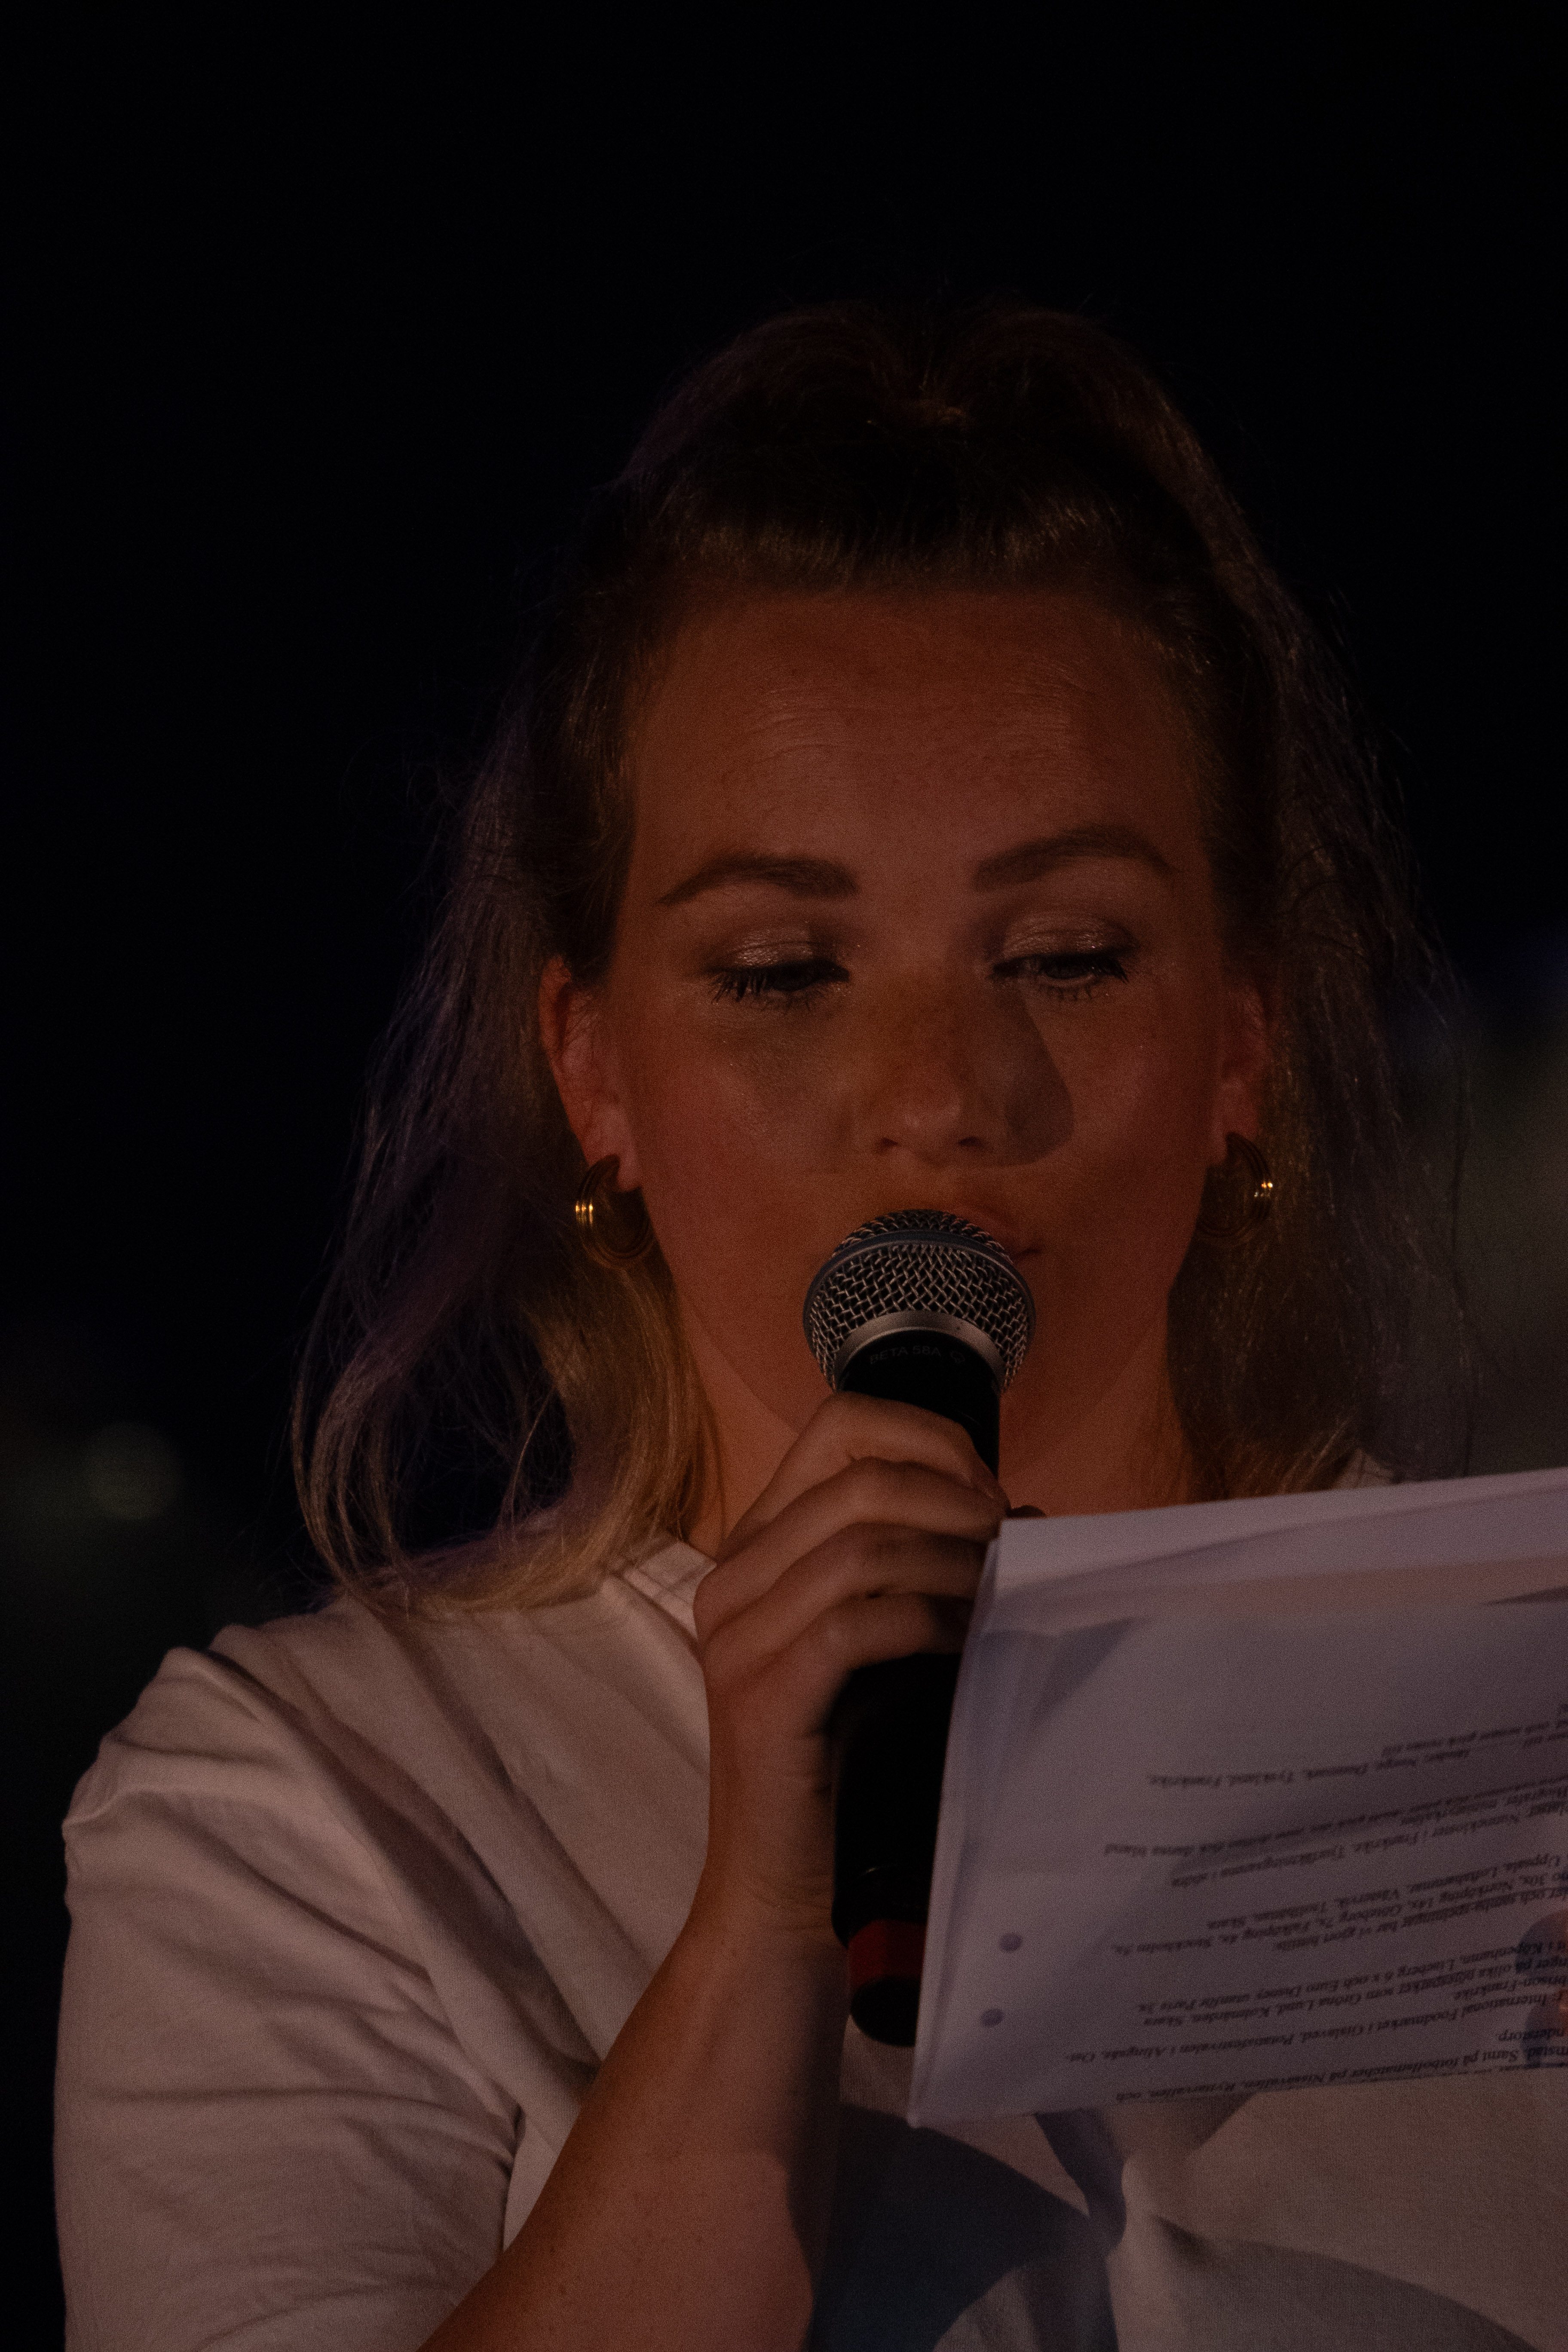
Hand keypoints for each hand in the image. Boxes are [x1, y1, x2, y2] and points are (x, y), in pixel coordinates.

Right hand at [689, 1394, 1008, 1948]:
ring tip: (1003, 1597)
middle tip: (1012, 1551)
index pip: (837, 1426)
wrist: (783, 1895)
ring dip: (952, 1562)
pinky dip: (926, 1621)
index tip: (988, 1497)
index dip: (927, 1441)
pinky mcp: (760, 1694)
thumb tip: (1027, 1516)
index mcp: (756, 1548)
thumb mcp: (889, 1643)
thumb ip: (929, 1568)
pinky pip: (854, 1623)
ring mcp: (735, 1636)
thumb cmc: (849, 1766)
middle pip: (857, 1478)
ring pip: (859, 1546)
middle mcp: (731, 1578)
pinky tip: (968, 1644)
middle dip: (954, 1501)